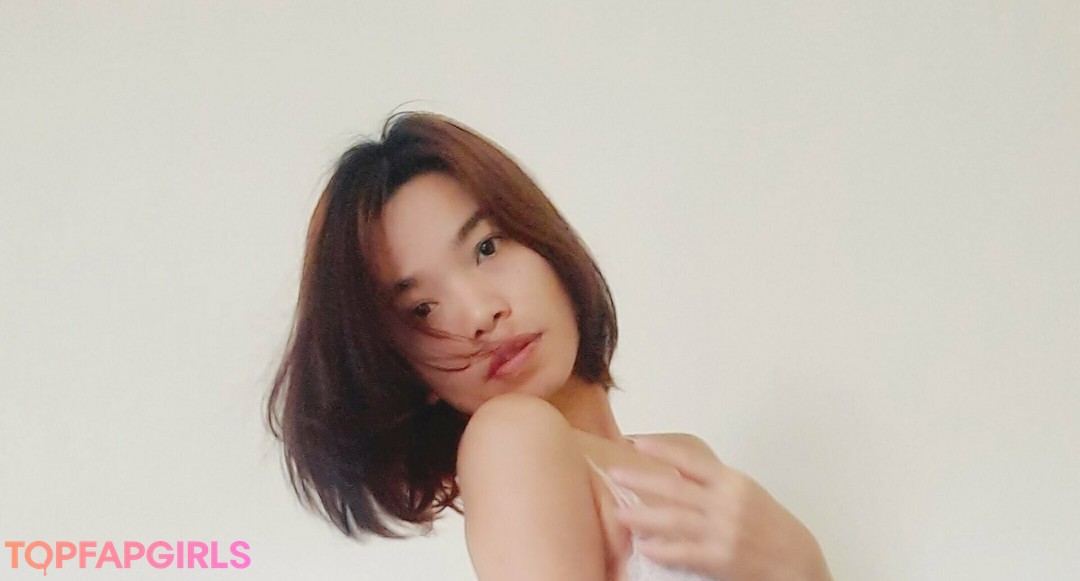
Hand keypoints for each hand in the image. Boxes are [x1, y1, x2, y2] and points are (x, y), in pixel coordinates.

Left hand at [608, 434, 831, 580]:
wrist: (796, 560)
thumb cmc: (769, 524)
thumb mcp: (745, 492)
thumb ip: (713, 481)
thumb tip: (676, 469)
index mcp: (732, 482)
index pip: (691, 460)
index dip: (662, 451)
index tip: (635, 443)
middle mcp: (727, 503)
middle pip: (675, 488)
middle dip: (641, 480)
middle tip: (614, 475)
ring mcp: (723, 531)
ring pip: (674, 520)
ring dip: (643, 517)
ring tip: (620, 515)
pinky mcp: (720, 558)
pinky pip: (684, 552)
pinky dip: (663, 549)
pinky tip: (645, 547)